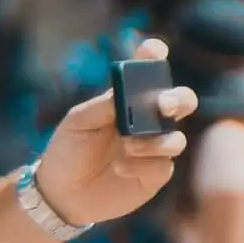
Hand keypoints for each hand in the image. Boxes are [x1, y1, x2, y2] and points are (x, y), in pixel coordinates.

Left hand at [34, 38, 197, 225]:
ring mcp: (154, 148)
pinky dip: (143, 165)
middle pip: (182, 102)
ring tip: (127, 146)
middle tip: (163, 105)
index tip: (154, 49)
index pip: (148, 72)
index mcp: (128, 100)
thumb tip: (128, 92)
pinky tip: (119, 168)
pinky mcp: (154, 174)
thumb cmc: (68, 150)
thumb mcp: (78, 122)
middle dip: (179, 99)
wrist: (61, 193)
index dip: (154, 57)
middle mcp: (148, 121)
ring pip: (176, 138)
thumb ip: (104, 105)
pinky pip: (164, 166)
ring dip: (155, 141)